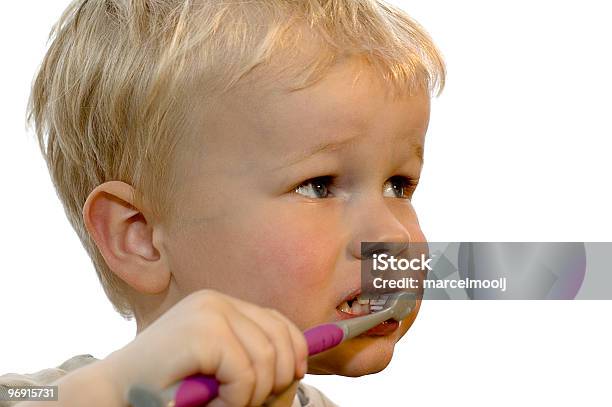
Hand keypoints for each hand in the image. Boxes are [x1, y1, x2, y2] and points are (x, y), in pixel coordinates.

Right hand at [102, 290, 307, 406]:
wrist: (115, 395)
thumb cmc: (170, 390)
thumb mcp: (221, 372)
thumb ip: (259, 365)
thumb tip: (303, 365)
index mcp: (223, 305)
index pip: (279, 323)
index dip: (295, 352)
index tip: (290, 379)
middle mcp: (218, 301)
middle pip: (280, 341)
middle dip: (275, 382)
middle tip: (244, 402)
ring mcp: (210, 312)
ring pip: (267, 361)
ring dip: (251, 397)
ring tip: (221, 403)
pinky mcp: (203, 331)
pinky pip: (246, 375)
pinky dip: (236, 400)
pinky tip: (211, 402)